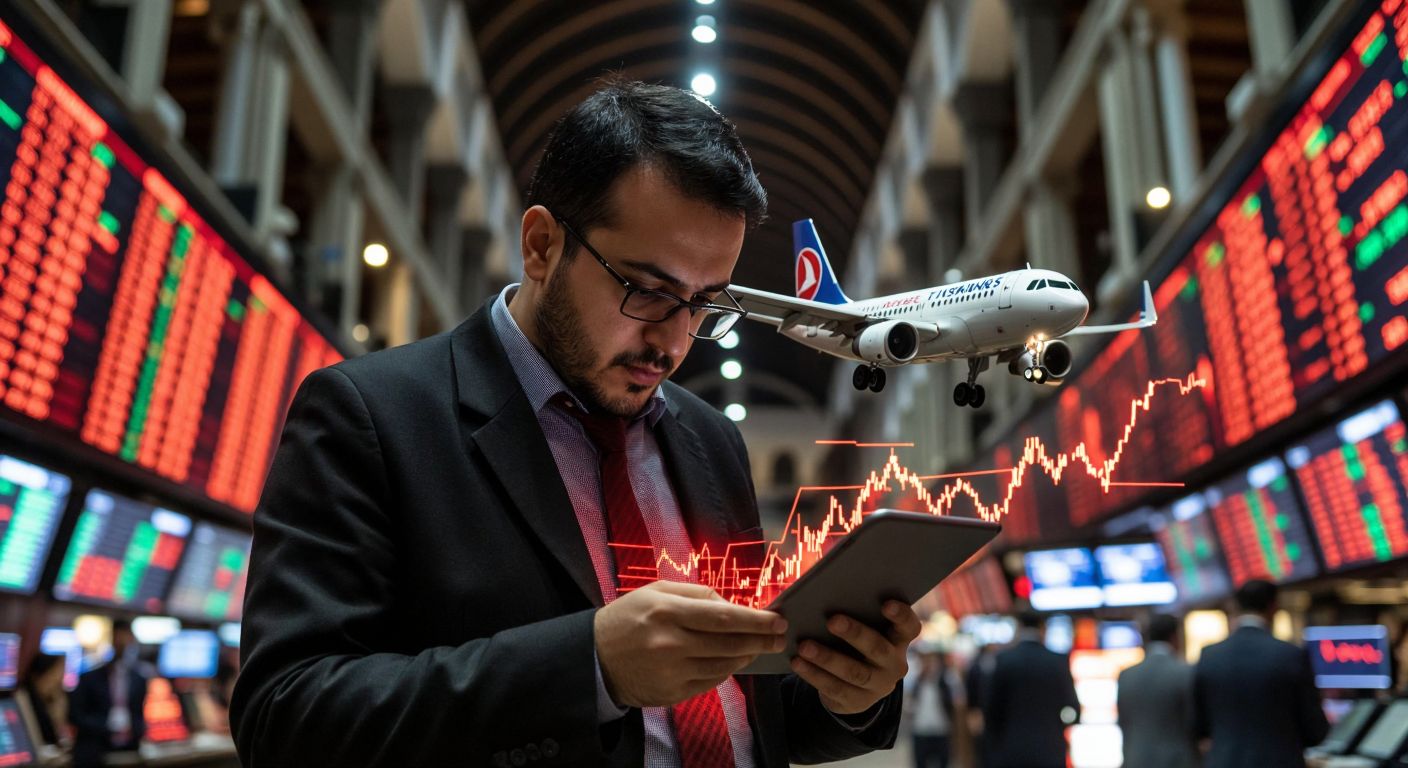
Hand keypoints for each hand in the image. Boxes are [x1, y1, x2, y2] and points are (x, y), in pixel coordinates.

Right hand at [595, 580, 786, 707]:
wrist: (596, 658)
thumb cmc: (629, 617)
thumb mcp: (656, 591)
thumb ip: (695, 594)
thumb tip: (732, 605)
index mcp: (667, 611)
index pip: (724, 617)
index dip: (756, 620)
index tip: (778, 619)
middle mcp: (671, 643)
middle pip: (729, 643)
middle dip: (760, 639)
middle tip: (780, 636)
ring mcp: (671, 671)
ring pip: (723, 665)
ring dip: (746, 656)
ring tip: (758, 647)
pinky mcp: (671, 693)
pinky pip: (710, 682)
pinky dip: (726, 671)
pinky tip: (733, 661)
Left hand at [790, 600, 920, 714]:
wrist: (856, 687)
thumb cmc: (857, 644)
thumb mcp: (865, 631)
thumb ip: (858, 616)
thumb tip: (828, 594)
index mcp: (899, 640)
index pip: (909, 627)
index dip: (901, 615)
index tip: (886, 603)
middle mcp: (894, 664)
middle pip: (877, 649)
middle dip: (855, 634)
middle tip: (832, 620)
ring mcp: (878, 686)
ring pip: (854, 672)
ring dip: (827, 658)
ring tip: (804, 645)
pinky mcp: (857, 702)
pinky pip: (835, 688)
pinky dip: (814, 675)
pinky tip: (797, 662)